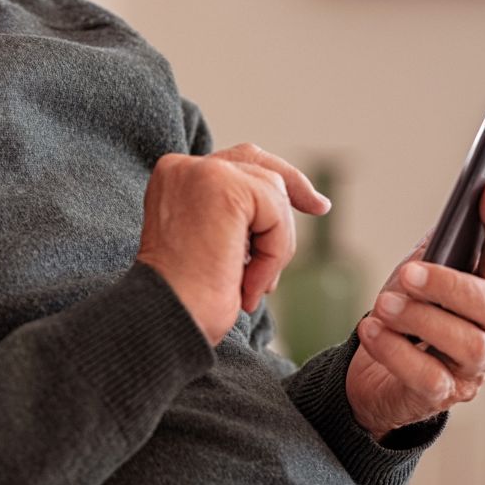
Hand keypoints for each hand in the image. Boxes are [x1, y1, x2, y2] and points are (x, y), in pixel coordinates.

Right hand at [137, 144, 329, 343]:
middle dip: (291, 190)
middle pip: (257, 164)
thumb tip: (292, 202)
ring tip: (250, 284)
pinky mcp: (223, 187)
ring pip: (273, 192)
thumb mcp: (211, 243)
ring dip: (275, 245)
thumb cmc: (187, 298)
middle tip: (319, 207)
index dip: (275, 180)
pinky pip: (275, 213)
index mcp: (174, 178)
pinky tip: (250, 283)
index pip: (235, 163)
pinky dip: (274, 253)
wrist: (166, 321)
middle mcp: (182, 167)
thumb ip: (236, 214)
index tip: (312, 202)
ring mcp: (201, 172)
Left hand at [346, 179, 484, 439]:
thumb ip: (456, 237)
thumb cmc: (412, 316)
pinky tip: (371, 330)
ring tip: (383, 305)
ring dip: (420, 318)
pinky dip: (395, 351)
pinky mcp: (444, 395)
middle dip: (452, 285)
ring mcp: (475, 368)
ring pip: (468, 343)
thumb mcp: (430, 270)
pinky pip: (427, 376)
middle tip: (410, 274)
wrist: (380, 376)